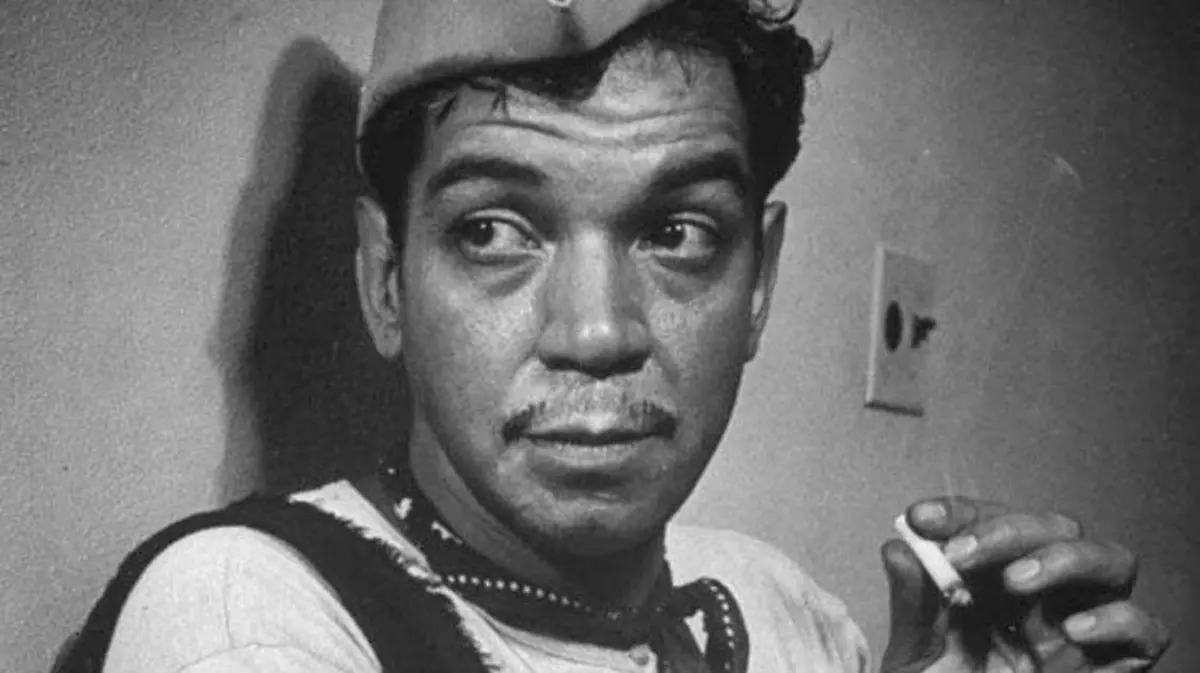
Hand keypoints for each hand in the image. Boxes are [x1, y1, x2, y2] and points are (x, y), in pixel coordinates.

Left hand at [879, 497, 1170, 672]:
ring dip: (1065, 559)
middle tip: (960, 553)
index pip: (990, 523)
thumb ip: (913, 603)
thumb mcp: (918, 653)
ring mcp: (1083, 624)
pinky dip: (1117, 621)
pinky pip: (1145, 630)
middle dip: (1007, 531)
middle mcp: (1047, 592)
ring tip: (1016, 581)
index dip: (959, 514)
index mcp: (996, 576)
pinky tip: (1073, 630)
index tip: (920, 519)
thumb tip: (899, 547)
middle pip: (1055, 529)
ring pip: (1111, 561)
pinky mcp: (1113, 665)